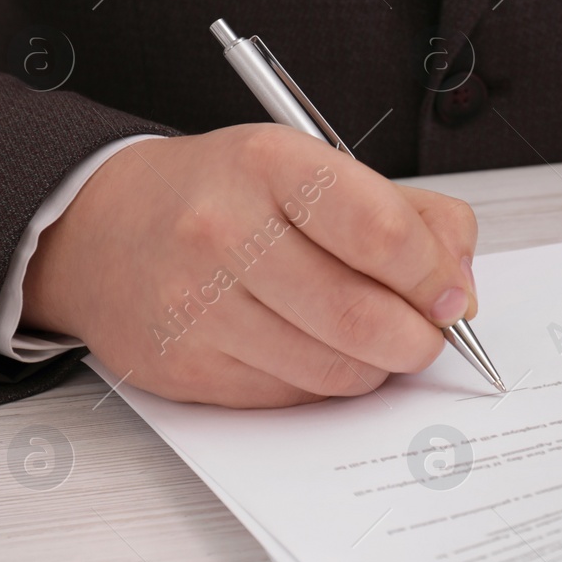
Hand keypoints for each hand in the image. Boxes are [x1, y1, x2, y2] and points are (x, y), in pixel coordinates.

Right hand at [22, 125, 477, 406]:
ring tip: (369, 334)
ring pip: (336, 368)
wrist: (102, 228)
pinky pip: (294, 395)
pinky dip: (325, 380)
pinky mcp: (186, 367)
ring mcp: (198, 305)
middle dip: (419, 338)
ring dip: (376, 364)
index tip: (450, 293)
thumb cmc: (224, 195)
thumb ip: (412, 216)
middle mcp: (225, 232)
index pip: (382, 231)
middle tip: (426, 331)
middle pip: (363, 317)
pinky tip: (311, 345)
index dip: (433, 275)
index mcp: (269, 165)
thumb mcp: (316, 167)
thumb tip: (460, 289)